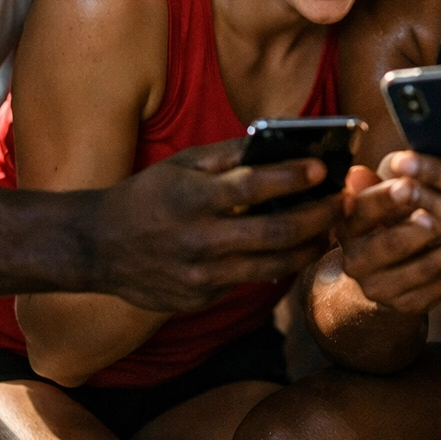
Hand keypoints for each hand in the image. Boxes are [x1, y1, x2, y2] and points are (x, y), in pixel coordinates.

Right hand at [87, 138, 343, 310]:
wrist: (96, 247)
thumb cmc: (147, 196)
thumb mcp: (182, 164)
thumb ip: (230, 154)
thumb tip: (280, 141)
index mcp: (192, 198)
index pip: (253, 186)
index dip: (293, 178)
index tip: (325, 168)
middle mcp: (198, 239)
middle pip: (276, 232)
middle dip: (319, 217)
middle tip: (344, 203)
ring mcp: (200, 275)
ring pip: (273, 265)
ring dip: (310, 247)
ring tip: (331, 230)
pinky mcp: (200, 298)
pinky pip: (250, 282)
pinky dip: (278, 265)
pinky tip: (295, 249)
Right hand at [336, 165, 440, 314]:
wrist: (386, 273)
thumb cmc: (391, 217)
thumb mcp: (384, 194)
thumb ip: (377, 181)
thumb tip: (358, 173)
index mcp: (347, 227)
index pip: (363, 211)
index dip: (385, 198)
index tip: (408, 184)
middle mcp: (356, 262)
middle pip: (390, 245)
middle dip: (419, 228)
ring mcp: (381, 288)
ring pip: (420, 269)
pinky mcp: (408, 305)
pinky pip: (440, 286)